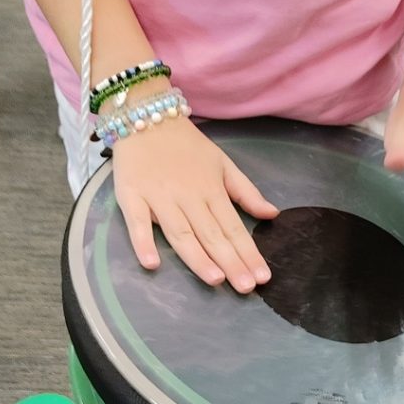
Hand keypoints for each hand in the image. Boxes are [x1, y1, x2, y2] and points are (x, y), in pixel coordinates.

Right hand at [111, 117, 278, 290]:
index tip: (263, 277)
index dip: (249, 253)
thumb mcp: (223, 163)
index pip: (233, 227)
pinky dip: (143, 242)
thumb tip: (272, 214)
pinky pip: (136, 222)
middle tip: (246, 288)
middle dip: (231, 262)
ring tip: (215, 279)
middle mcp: (188, 197)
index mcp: (212, 190)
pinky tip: (152, 264)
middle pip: (211, 235)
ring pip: (180, 233)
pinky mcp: (131, 196)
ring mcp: (158, 198)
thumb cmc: (186, 145)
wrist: (146, 115)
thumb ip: (246, 192)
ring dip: (197, 257)